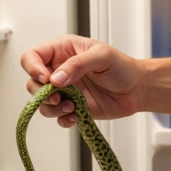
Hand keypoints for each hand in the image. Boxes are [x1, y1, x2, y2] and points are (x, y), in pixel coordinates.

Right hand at [21, 34, 148, 127]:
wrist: (137, 89)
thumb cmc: (122, 67)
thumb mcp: (102, 56)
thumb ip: (78, 64)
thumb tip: (56, 78)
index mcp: (62, 51)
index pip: (32, 56)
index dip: (33, 68)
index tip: (46, 79)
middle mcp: (59, 71)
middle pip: (33, 82)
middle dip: (41, 93)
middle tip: (58, 97)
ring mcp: (65, 91)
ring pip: (42, 102)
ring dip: (52, 108)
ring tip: (72, 107)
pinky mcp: (72, 107)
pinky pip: (57, 117)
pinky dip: (63, 119)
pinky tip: (76, 116)